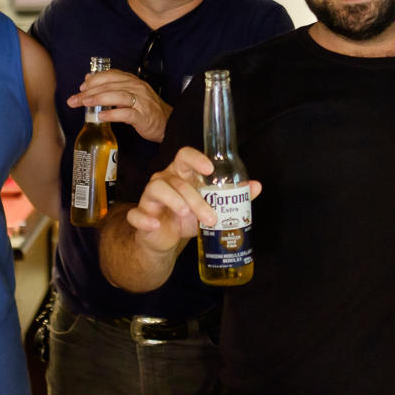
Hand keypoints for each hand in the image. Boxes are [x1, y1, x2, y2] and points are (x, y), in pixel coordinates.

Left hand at [67, 69, 172, 141]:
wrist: (167, 123)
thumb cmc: (145, 108)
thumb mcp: (128, 93)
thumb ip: (111, 86)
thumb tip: (88, 78)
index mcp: (132, 80)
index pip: (111, 75)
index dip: (94, 79)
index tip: (81, 87)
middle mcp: (137, 88)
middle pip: (111, 85)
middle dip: (90, 91)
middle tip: (75, 99)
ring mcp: (141, 102)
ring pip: (118, 96)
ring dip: (99, 99)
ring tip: (85, 104)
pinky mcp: (143, 116)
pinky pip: (126, 113)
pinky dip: (113, 114)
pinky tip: (102, 117)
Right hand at [126, 147, 261, 252]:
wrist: (166, 239)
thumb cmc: (188, 217)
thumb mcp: (211, 207)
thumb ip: (233, 196)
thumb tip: (257, 186)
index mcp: (181, 174)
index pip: (185, 156)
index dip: (196, 159)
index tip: (210, 169)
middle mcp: (164, 180)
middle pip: (177, 180)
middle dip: (195, 198)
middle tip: (211, 217)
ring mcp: (149, 197)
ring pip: (158, 190)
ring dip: (174, 201)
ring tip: (186, 215)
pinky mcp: (140, 215)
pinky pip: (137, 214)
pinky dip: (145, 218)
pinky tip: (156, 224)